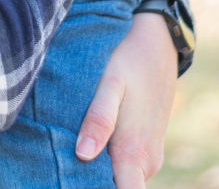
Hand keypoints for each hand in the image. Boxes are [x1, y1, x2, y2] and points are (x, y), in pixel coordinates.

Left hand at [75, 11, 176, 186]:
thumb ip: (99, 120)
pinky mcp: (146, 147)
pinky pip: (125, 166)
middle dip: (89, 182)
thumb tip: (83, 155)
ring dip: (97, 171)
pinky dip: (107, 162)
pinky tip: (86, 145)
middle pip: (116, 188)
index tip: (69, 181)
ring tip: (68, 154)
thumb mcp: (110, 84)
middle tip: (60, 166)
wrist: (159, 43)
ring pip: (120, 178)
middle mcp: (146, 163)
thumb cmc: (130, 61)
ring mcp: (149, 156)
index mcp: (134, 154)